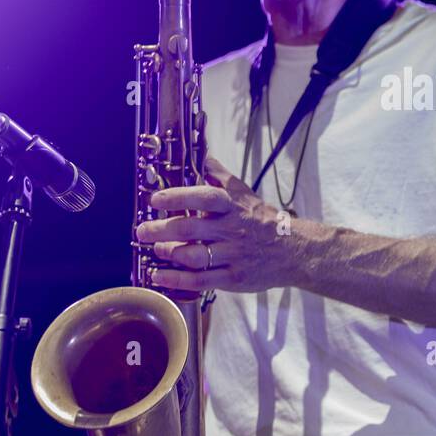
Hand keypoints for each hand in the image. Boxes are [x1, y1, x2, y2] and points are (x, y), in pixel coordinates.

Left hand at [134, 156, 292, 291]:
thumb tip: (201, 155)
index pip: (205, 197)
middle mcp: (231, 230)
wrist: (293, 251)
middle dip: (161, 229)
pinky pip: (200, 280)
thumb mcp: (244, 193)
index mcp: (233, 207)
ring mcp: (232, 255)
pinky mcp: (233, 278)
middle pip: (191, 228)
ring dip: (169, 253)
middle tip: (142, 230)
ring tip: (155, 250)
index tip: (156, 199)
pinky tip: (159, 276)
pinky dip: (176, 279)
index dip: (178, 197)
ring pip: (193, 256)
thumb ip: (219, 176)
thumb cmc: (262, 220)